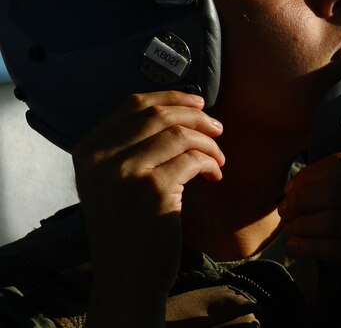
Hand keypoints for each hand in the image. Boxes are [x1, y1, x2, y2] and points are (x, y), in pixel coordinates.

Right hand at [72, 91, 224, 323]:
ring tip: (218, 158)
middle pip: (158, 115)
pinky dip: (211, 163)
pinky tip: (214, 175)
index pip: (132, 104)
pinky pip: (193, 159)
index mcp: (88, 150)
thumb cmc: (127, 226)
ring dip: (209, 143)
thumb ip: (128, 146)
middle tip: (218, 128)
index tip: (198, 103)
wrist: (126, 276)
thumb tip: (177, 109)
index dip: (171, 97)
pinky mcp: (153, 190)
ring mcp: (125, 173)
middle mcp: (101, 158)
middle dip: (197, 117)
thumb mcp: (110, 180)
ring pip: (180, 135)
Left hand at [278, 151, 340, 298]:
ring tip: (289, 228)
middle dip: (301, 199)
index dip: (310, 174)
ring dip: (302, 224)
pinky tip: (299, 245)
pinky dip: (313, 246)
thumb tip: (312, 178)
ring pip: (335, 219)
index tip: (292, 185)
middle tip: (284, 208)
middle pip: (335, 190)